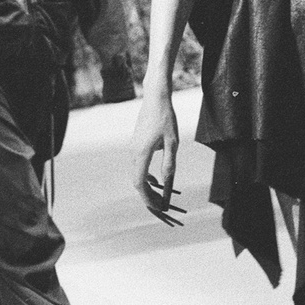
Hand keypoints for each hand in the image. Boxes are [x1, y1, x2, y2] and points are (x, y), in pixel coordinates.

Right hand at [130, 90, 183, 222]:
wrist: (155, 98)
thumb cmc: (166, 118)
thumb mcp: (172, 142)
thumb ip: (169, 164)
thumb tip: (167, 184)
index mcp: (142, 153)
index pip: (139, 183)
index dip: (148, 198)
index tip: (158, 207)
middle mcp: (133, 152)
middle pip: (136, 181)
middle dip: (147, 196)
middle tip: (160, 205)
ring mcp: (132, 148)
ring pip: (136, 174)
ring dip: (146, 187)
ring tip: (159, 196)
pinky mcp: (135, 144)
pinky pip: (137, 165)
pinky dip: (144, 176)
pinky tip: (154, 179)